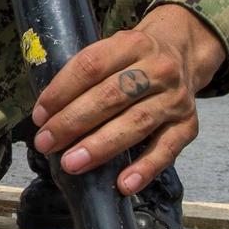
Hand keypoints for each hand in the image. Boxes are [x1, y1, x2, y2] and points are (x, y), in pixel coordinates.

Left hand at [30, 5, 225, 194]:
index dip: (61, 91)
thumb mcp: (113, 51)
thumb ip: (86, 76)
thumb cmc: (134, 61)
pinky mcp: (188, 125)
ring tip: (72, 163)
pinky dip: (145, 169)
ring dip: (100, 146)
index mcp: (132, 44)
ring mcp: (175, 98)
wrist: (183, 55)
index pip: (91, 65)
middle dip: (73, 122)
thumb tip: (47, 116)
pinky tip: (123, 184)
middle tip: (46, 143)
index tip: (39, 115)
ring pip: (136, 123)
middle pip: (111, 96)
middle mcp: (158, 69)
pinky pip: (166, 150)